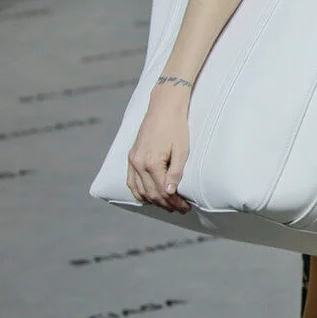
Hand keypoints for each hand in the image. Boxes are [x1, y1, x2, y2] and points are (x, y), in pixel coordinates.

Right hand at [127, 85, 193, 213]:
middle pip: (151, 193)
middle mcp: (138, 164)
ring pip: (139, 190)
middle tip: (180, 209)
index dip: (175, 202)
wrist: (163, 108)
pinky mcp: (131, 156)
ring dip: (153, 201)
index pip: (162, 191)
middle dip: (166, 204)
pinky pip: (131, 181)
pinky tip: (149, 196)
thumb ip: (176, 172)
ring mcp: (132, 160)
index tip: (186, 207)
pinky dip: (139, 192)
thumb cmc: (177, 127)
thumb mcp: (182, 150)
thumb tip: (171, 192)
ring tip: (168, 205)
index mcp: (151, 163)